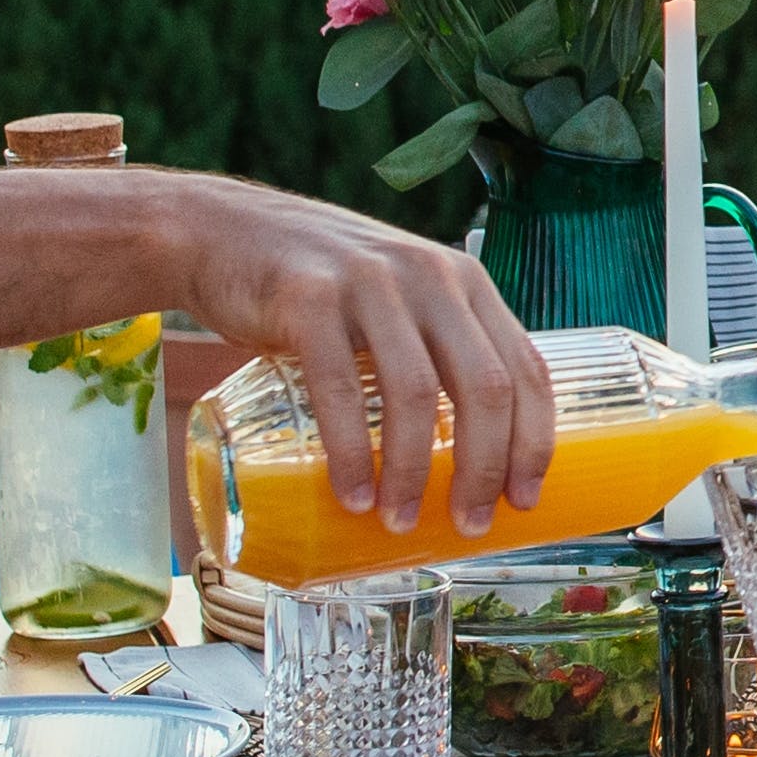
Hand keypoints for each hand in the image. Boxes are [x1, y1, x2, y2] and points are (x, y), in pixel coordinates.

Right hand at [166, 183, 551, 533]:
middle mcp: (429, 277)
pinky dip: (350, 452)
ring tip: (398, 521)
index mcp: (465, 283)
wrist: (222, 232)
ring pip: (417, 393)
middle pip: (484, 387)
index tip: (524, 500)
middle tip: (469, 525)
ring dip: (412, 471)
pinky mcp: (308, 299)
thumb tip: (466, 461)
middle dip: (484, 468)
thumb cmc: (320, 291)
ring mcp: (370, 284)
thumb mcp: (397, 304)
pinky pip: (340, 388)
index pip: (526, 367)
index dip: (534, 441)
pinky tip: (352, 494)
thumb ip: (434, 352)